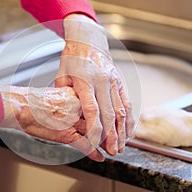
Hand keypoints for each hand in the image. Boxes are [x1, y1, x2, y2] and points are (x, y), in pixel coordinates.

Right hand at [0, 86, 104, 161]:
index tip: (109, 119)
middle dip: (107, 130)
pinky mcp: (67, 134)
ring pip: (95, 133)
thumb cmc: (33, 101)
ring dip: (103, 142)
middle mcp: (77, 107)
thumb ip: (69, 101)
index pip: (95, 107)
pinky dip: (93, 152)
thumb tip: (76, 107)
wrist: (20, 106)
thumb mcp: (56, 95)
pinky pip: (85, 145)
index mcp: (75, 95)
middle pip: (98, 120)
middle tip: (115, 136)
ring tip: (110, 147)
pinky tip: (99, 156)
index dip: (104, 116)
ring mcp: (73, 121)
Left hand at [56, 14, 134, 154]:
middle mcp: (102, 81)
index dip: (94, 129)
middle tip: (112, 151)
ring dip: (123, 131)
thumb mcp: (62, 76)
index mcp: (85, 80)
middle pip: (110, 113)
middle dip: (112, 136)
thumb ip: (66, 97)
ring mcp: (114, 80)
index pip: (92, 110)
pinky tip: (129, 130)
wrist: (87, 41)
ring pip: (122, 110)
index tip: (94, 144)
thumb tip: (68, 118)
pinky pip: (127, 102)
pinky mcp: (120, 81)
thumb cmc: (72, 60)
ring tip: (122, 146)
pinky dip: (129, 119)